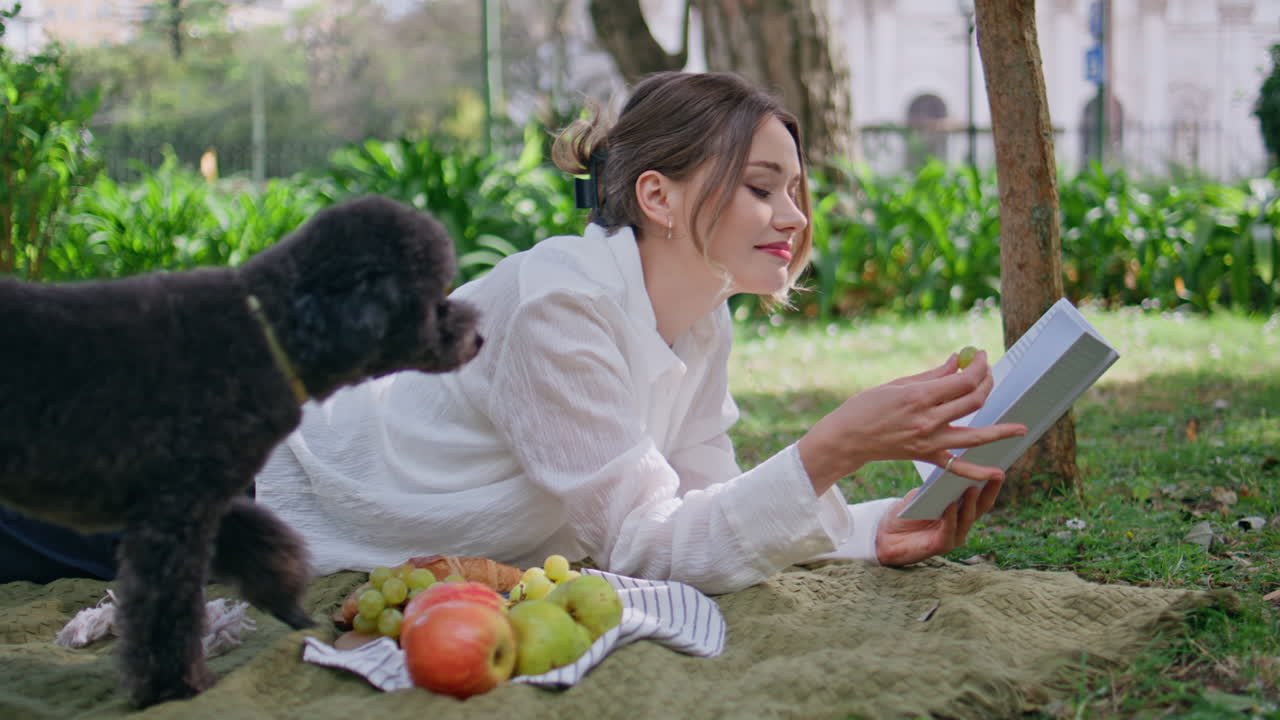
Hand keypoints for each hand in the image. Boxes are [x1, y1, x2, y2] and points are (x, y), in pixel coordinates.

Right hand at [797, 350, 1025, 492]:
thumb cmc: (866, 406)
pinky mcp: (926, 456)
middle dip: (987, 384)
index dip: (979, 367)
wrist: (848, 438)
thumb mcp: (897, 384)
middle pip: (973, 401)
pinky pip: (956, 467)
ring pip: (974, 435)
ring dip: (1000, 430)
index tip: (981, 357)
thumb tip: (957, 362)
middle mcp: (928, 419)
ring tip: (1022, 428)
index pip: (963, 380)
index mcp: (920, 396)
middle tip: (988, 373)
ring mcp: (929, 440)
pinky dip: (977, 471)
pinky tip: (997, 473)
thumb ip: (932, 375)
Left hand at [875, 472, 1003, 565]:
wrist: (884, 537)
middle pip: (981, 506)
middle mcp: (961, 523)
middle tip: (998, 473)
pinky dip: (950, 517)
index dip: (991, 481)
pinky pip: (949, 530)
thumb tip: (952, 467)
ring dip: (970, 502)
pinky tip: (950, 505)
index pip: (981, 494)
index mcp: (960, 509)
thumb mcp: (922, 495)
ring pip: (967, 518)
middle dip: (990, 489)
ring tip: (972, 486)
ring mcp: (954, 536)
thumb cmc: (905, 514)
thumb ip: (937, 486)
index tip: (999, 462)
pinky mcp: (941, 546)